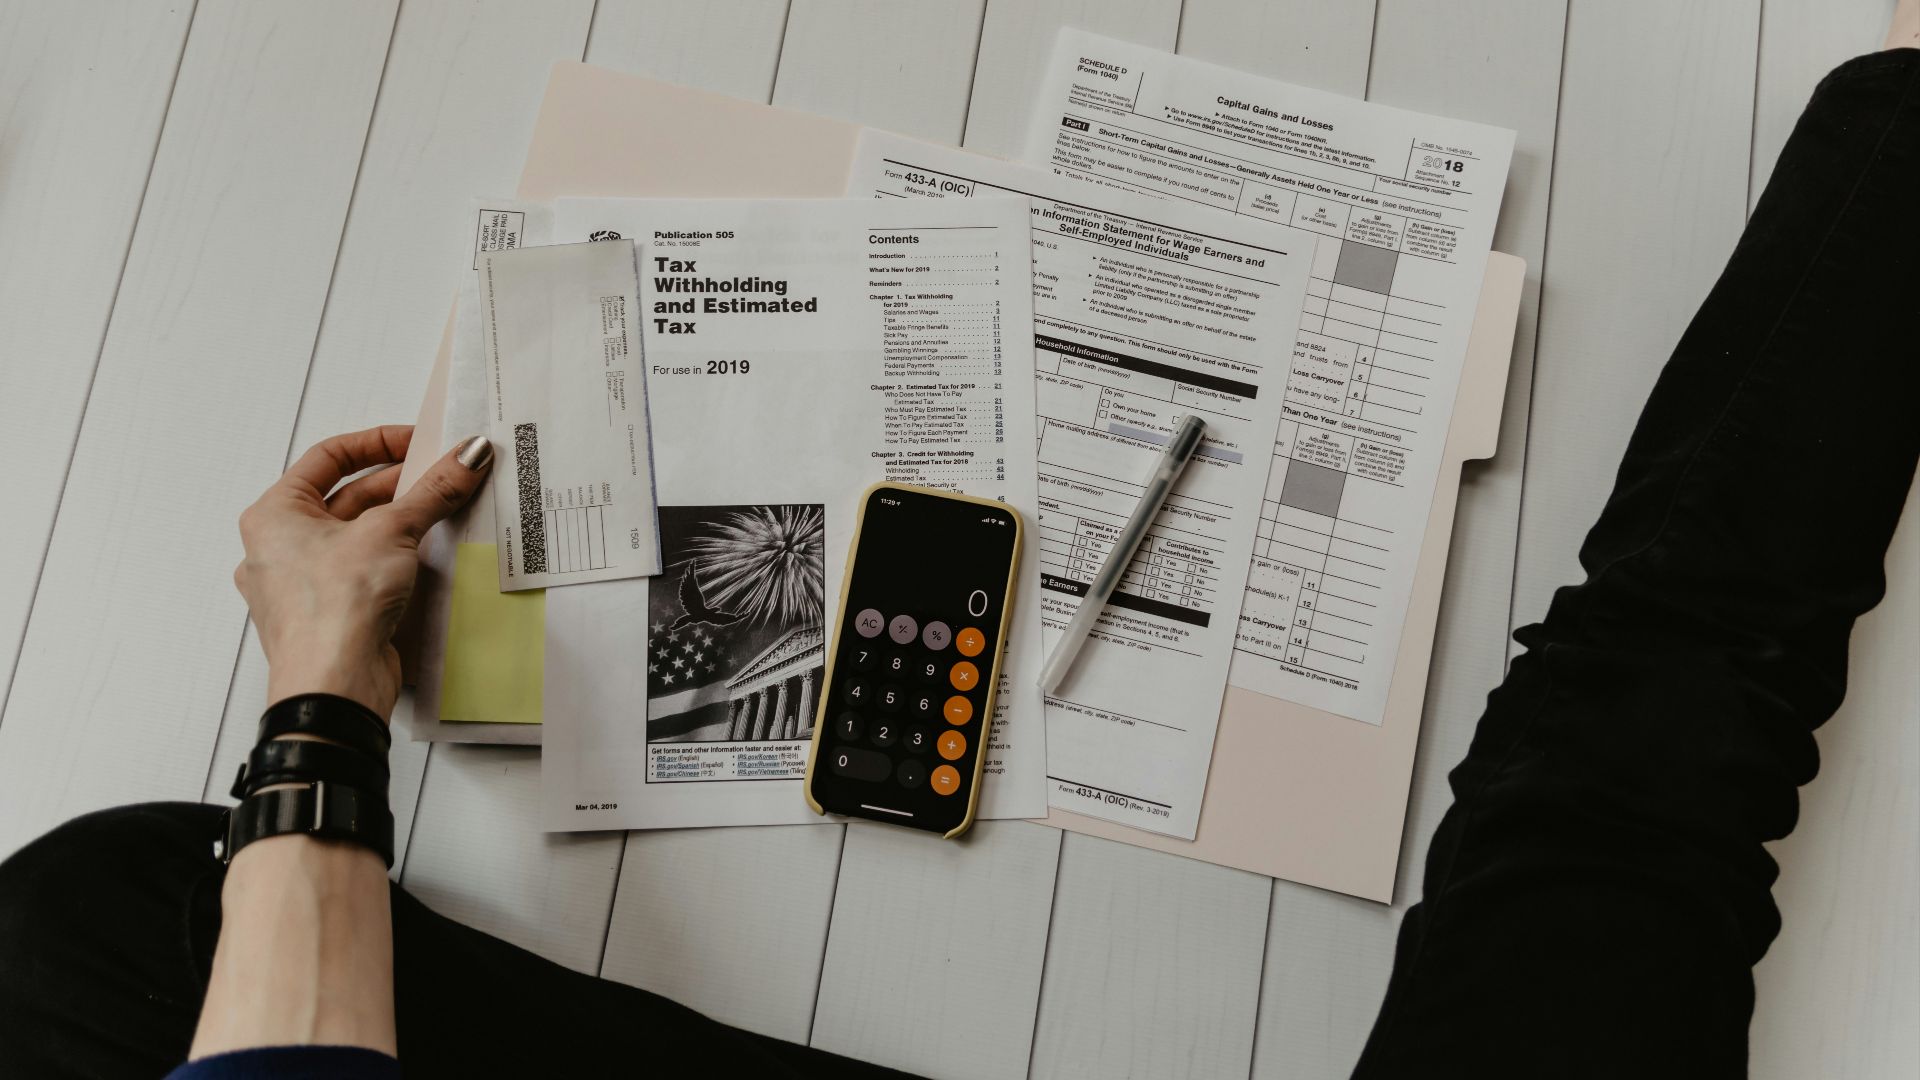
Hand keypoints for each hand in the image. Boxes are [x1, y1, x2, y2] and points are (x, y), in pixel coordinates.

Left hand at [234, 426, 492, 718]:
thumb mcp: (391, 531)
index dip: (377, 443)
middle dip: (399, 486)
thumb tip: (465, 457)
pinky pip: (365, 572)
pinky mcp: (331, 615)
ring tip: (442, 510)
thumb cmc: (331, 612)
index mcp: (273, 515)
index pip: (328, 458)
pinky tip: (426, 555)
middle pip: (347, 497)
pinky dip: (395, 558)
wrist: (333, 687)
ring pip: (357, 537)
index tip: (418, 442)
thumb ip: (433, 490)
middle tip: (443, 476)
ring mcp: (303, 585)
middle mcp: (279, 548)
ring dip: (400, 522)